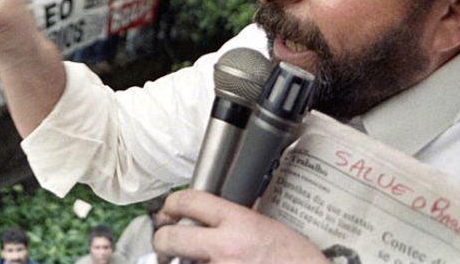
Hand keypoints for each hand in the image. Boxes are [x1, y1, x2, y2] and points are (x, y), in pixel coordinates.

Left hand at [153, 189, 326, 263]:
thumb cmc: (296, 259)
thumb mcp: (266, 225)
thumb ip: (235, 220)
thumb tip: (207, 216)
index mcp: (238, 222)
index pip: (190, 201)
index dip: (171, 204)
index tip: (168, 210)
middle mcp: (226, 247)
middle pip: (172, 238)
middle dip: (163, 239)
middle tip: (165, 242)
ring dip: (181, 262)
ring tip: (185, 259)